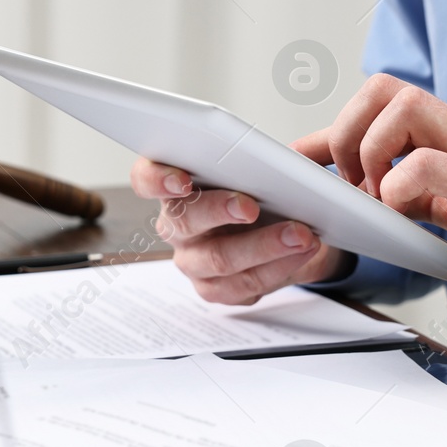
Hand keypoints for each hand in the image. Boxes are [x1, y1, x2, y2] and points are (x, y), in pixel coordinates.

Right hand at [130, 159, 348, 304]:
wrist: (289, 229)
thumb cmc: (264, 191)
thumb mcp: (260, 167)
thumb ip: (258, 159)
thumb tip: (283, 156)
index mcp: (174, 186)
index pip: (146, 179)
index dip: (158, 180)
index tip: (183, 180)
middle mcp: (176, 226)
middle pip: (184, 220)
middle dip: (220, 211)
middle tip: (251, 206)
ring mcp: (192, 262)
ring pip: (219, 258)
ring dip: (264, 245)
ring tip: (300, 234)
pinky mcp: (215, 290)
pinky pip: (243, 284)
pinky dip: (278, 267)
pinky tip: (300, 252)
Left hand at [292, 75, 446, 294]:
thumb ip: (414, 189)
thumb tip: (370, 194)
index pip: (378, 103)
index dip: (329, 130)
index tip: (298, 161)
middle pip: (383, 87)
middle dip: (348, 133)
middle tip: (353, 184)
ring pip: (401, 106)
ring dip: (372, 153)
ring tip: (380, 197)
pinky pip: (427, 161)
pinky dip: (401, 184)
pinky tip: (407, 211)